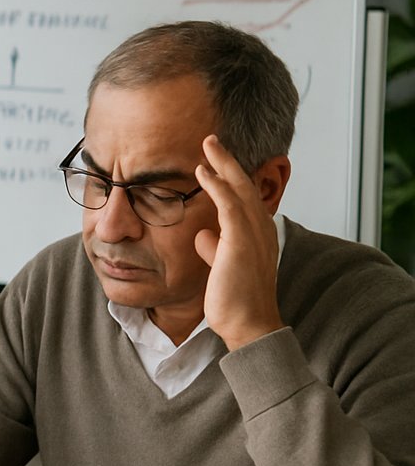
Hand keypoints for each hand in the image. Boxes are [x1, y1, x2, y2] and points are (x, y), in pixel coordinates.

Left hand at [193, 135, 285, 349]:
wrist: (248, 325)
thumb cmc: (235, 300)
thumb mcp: (223, 267)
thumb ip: (216, 248)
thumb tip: (204, 236)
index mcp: (257, 234)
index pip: (243, 197)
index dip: (230, 176)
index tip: (214, 160)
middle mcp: (260, 229)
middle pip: (244, 185)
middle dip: (228, 161)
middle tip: (211, 140)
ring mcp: (253, 234)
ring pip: (239, 189)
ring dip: (223, 164)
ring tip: (207, 145)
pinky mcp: (240, 242)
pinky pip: (230, 206)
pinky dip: (218, 185)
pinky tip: (205, 172)